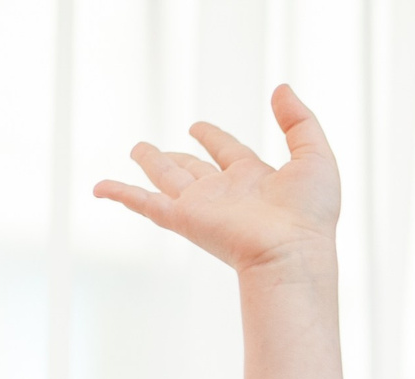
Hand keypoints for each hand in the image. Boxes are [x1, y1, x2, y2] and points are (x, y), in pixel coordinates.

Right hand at [94, 85, 338, 272]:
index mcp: (255, 180)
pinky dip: (120, 194)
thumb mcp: (315, 156)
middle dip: (174, 156)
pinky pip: (144, 203)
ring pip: (166, 179)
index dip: (213, 138)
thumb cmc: (311, 215)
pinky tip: (99, 188)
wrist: (293, 252)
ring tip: (136, 149)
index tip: (198, 127)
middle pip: (192, 169)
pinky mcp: (183, 218)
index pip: (227, 153)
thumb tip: (280, 89)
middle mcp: (225, 194)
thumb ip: (298, 121)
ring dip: (150, 163)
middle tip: (153, 148)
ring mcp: (202, 207)